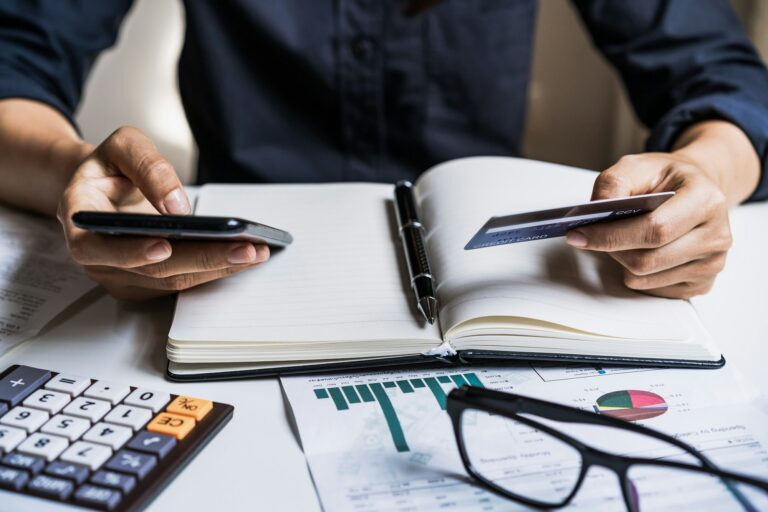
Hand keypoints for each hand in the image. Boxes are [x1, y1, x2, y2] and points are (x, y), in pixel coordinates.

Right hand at [57, 126, 268, 299]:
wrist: (104, 187)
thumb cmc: (111, 167)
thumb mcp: (122, 146)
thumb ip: (147, 166)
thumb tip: (177, 204)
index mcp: (81, 224)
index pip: (98, 248)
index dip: (131, 251)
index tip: (164, 245)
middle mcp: (99, 259)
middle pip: (152, 269)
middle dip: (202, 260)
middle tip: (245, 249)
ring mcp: (123, 276)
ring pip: (173, 281)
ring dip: (218, 268)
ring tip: (256, 251)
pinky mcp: (147, 283)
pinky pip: (182, 281)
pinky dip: (215, 270)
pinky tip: (244, 257)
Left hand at [565, 152, 731, 298]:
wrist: (695, 189)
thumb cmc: (666, 179)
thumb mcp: (637, 166)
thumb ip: (613, 184)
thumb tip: (595, 212)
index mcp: (706, 200)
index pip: (654, 230)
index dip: (611, 236)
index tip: (578, 235)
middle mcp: (716, 236)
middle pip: (646, 261)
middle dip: (611, 249)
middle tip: (594, 235)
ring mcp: (712, 264)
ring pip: (644, 279)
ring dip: (621, 261)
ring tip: (623, 238)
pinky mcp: (701, 284)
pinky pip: (651, 290)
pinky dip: (635, 273)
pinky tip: (642, 251)